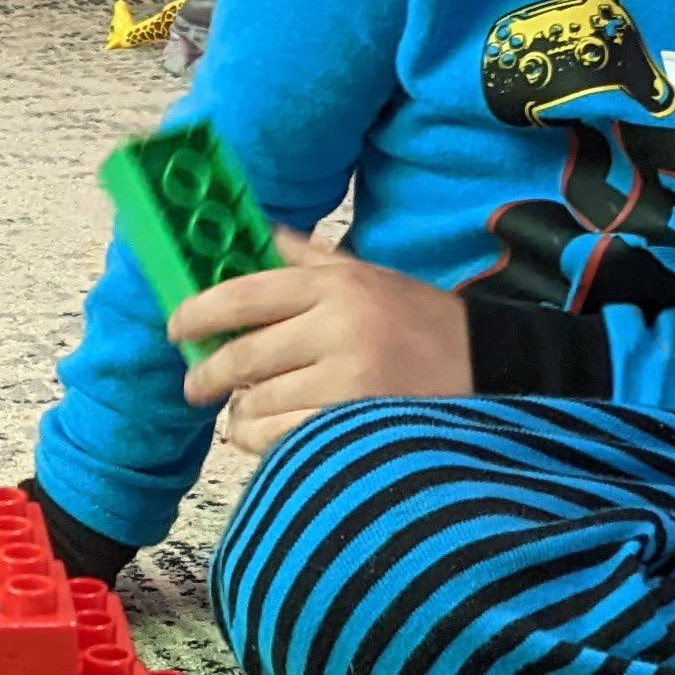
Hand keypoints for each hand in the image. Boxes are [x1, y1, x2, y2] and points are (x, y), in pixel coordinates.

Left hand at [174, 230, 473, 455]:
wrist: (497, 370)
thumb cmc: (425, 324)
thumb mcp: (373, 277)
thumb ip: (311, 259)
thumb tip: (260, 233)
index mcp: (338, 285)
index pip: (246, 293)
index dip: (199, 312)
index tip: (177, 328)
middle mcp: (340, 327)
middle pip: (243, 355)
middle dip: (208, 374)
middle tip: (196, 384)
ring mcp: (349, 379)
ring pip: (257, 404)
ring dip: (241, 414)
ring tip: (245, 414)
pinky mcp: (357, 425)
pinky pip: (283, 439)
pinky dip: (265, 442)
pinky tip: (272, 435)